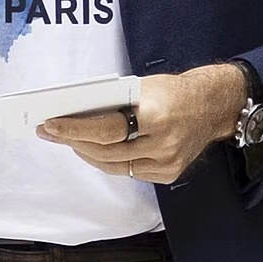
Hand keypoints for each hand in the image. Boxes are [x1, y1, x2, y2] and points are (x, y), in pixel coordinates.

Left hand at [35, 64, 245, 183]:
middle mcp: (162, 143)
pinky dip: (109, 161)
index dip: (74, 129)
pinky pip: (130, 171)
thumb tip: (76, 113)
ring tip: (68, 141)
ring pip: (115, 165)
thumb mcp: (142, 87)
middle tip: (51, 132)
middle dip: (73, 141)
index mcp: (155, 116)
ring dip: (87, 153)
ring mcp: (167, 163)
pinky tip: (94, 150)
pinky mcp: (169, 174)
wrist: (212, 105)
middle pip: (106, 150)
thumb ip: (114, 102)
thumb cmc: (172, 90)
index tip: (50, 125)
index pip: (105, 129)